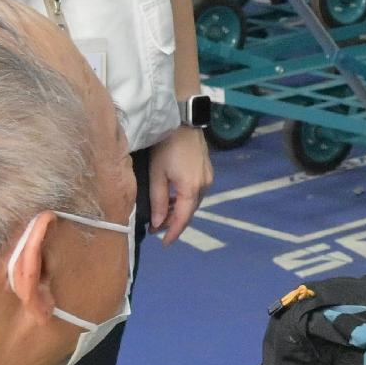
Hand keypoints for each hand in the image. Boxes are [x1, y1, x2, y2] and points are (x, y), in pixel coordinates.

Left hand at [145, 123, 213, 241]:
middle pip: (190, 212)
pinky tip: (174, 199)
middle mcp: (205, 186)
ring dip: (180, 211)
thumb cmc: (166, 146)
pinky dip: (185, 200)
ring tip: (163, 215)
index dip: (173, 233)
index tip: (163, 244)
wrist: (183, 120)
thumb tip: (158, 224)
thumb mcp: (156, 174)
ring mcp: (209, 178)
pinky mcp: (208, 171)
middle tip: (156, 229)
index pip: (183, 219)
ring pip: (194, 203)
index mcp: (191, 189)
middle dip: (174, 223)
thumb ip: (159, 201)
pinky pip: (197, 192)